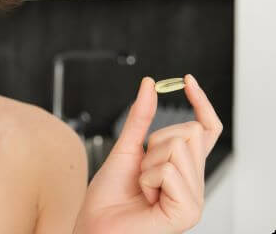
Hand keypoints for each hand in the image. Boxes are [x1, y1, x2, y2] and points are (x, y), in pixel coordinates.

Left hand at [74, 75, 222, 233]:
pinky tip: (145, 196)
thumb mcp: (124, 147)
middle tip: (142, 170)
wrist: (95, 226)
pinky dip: (148, 178)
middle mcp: (193, 182)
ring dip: (148, 163)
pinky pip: (170, 170)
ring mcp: (193, 199)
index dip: (200, 103)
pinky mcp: (188, 212)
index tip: (188, 80)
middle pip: (189, 132)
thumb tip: (149, 85)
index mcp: (182, 168)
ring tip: (142, 186)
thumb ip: (139, 118)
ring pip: (179, 147)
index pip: (204, 130)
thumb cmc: (108, 196)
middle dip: (155, 143)